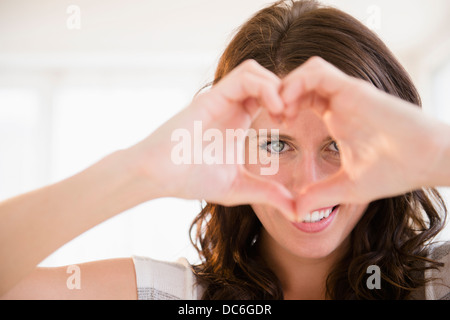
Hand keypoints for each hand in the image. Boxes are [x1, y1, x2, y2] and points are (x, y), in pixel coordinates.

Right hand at [130, 60, 295, 217]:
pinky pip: (244, 76)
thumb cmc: (192, 179)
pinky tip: (274, 111)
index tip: (292, 125)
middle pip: (266, 78)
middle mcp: (231, 104)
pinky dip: (265, 87)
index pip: (269, 95)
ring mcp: (222, 98)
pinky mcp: (212, 96)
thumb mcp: (240, 187)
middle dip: (286, 92)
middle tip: (292, 116)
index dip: (287, 104)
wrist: (160, 176)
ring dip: (277, 87)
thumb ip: (269, 194)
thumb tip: (298, 212)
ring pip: (256, 71)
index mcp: (239, 119)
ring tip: (283, 114)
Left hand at [280, 57, 446, 216]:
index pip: (302, 99)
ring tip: (279, 111)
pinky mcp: (354, 89)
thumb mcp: (348, 187)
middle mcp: (339, 101)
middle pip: (301, 81)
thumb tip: (296, 212)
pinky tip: (290, 106)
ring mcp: (347, 93)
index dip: (284, 108)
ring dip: (287, 86)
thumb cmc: (395, 171)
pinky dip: (298, 83)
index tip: (276, 127)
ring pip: (307, 71)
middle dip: (281, 94)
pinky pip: (317, 72)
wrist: (429, 160)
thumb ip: (320, 196)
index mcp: (336, 116)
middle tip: (272, 116)